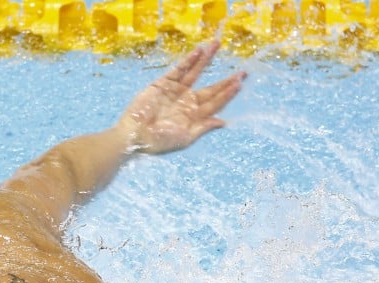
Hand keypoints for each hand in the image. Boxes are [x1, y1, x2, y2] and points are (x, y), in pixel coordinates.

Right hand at [119, 40, 245, 154]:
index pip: (216, 103)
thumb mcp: (185, 137)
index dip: (228, 93)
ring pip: (195, 73)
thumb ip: (203, 127)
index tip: (240, 83)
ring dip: (206, 60)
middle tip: (243, 71)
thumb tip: (223, 122)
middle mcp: (187, 102)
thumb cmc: (159, 141)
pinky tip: (198, 52)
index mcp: (194, 116)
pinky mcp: (163, 84)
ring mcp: (176, 91)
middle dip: (226, 80)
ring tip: (217, 45)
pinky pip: (178, 70)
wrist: (136, 136)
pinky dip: (188, 61)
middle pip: (211, 89)